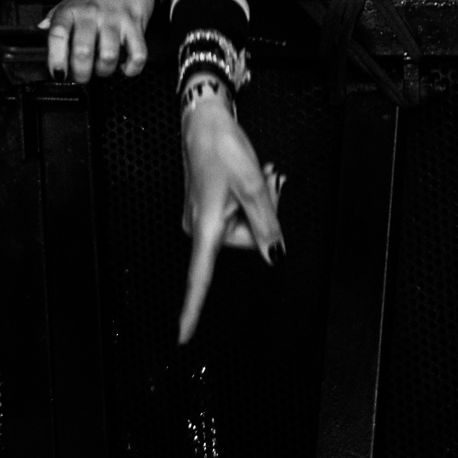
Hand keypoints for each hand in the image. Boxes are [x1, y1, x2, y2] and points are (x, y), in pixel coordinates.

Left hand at [40, 0, 154, 82]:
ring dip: (105, 71)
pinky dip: (131, 68)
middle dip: (82, 74)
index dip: (56, 58)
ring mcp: (114, 18)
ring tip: (103, 68)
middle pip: (83, 52)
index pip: (58, 35)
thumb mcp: (71, 1)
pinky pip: (137, 54)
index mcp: (72, 10)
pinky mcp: (135, 24)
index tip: (57, 74)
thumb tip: (41, 29)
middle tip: (83, 76)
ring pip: (108, 57)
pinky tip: (124, 65)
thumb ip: (55, 18)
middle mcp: (91, 13)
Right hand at [179, 86, 284, 343]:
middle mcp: (200, 228)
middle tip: (267, 183)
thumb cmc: (223, 148)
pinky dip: (249, 200)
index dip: (192, 310)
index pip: (199, 278)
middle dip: (263, 217)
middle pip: (244, 243)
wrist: (204, 119)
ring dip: (259, 204)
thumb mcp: (254, 184)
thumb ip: (267, 225)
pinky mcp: (206, 208)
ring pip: (244, 227)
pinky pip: (235, 215)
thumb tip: (275, 258)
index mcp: (207, 228)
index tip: (182, 338)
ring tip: (261, 176)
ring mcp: (202, 218)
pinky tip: (254, 178)